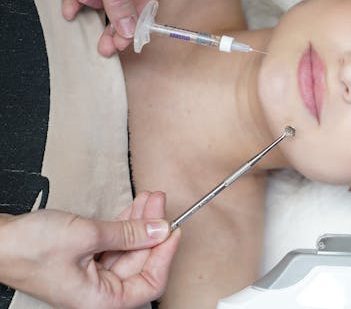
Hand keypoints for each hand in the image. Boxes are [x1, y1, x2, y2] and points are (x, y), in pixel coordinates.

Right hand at [0, 191, 179, 308]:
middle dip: (153, 230)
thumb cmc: (29, 248)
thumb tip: (160, 229)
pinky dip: (125, 226)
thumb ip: (129, 233)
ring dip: (140, 224)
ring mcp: (92, 276)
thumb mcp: (88, 235)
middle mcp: (98, 292)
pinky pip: (114, 244)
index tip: (173, 230)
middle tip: (159, 205)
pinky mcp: (85, 260)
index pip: (150, 283)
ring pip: (129, 250)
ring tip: (149, 200)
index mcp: (101, 300)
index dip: (165, 255)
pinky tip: (135, 209)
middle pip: (141, 263)